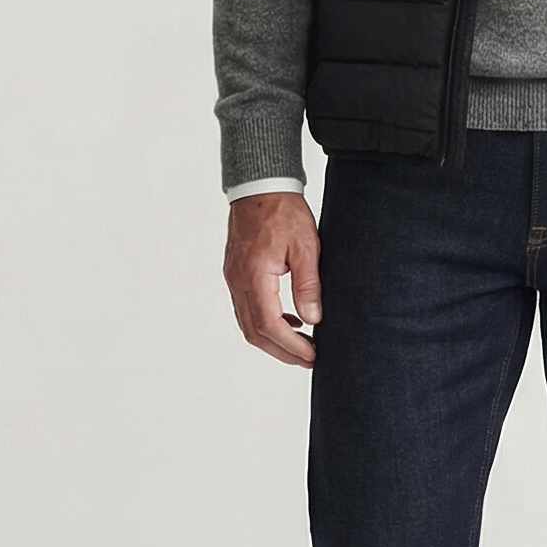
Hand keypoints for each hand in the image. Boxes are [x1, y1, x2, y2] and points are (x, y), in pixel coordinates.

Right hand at [223, 191, 321, 367]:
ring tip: (301, 345)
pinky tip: (288, 319)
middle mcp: (237, 281)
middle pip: (254, 332)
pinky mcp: (235, 274)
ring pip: (247, 324)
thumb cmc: (283, 211)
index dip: (291, 346)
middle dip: (282, 351)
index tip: (312, 355)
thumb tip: (313, 319)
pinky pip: (246, 308)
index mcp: (254, 275)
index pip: (269, 324)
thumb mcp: (305, 246)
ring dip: (273, 340)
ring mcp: (233, 278)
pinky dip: (265, 322)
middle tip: (309, 359)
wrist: (260, 186)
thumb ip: (308, 284)